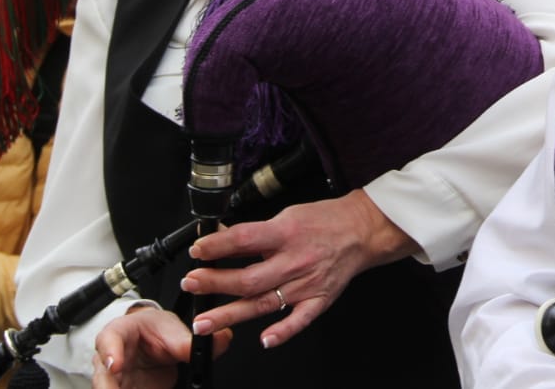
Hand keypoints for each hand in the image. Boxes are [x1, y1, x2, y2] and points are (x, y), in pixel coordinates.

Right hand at [92, 306, 229, 388]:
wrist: (152, 342)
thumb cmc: (156, 331)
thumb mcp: (173, 331)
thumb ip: (192, 340)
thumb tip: (222, 338)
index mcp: (119, 333)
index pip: (108, 339)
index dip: (110, 353)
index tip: (118, 365)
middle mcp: (110, 359)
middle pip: (102, 376)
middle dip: (108, 387)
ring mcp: (112, 380)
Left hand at [180, 189, 416, 347]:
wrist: (363, 230)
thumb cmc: (325, 221)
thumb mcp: (287, 214)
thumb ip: (255, 231)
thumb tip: (222, 239)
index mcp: (286, 233)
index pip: (243, 240)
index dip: (216, 246)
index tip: (197, 251)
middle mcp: (295, 260)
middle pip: (248, 278)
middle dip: (214, 283)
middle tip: (191, 285)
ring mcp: (307, 283)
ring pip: (264, 303)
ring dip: (231, 314)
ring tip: (204, 323)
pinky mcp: (319, 299)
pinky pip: (300, 320)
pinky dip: (283, 331)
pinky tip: (265, 340)